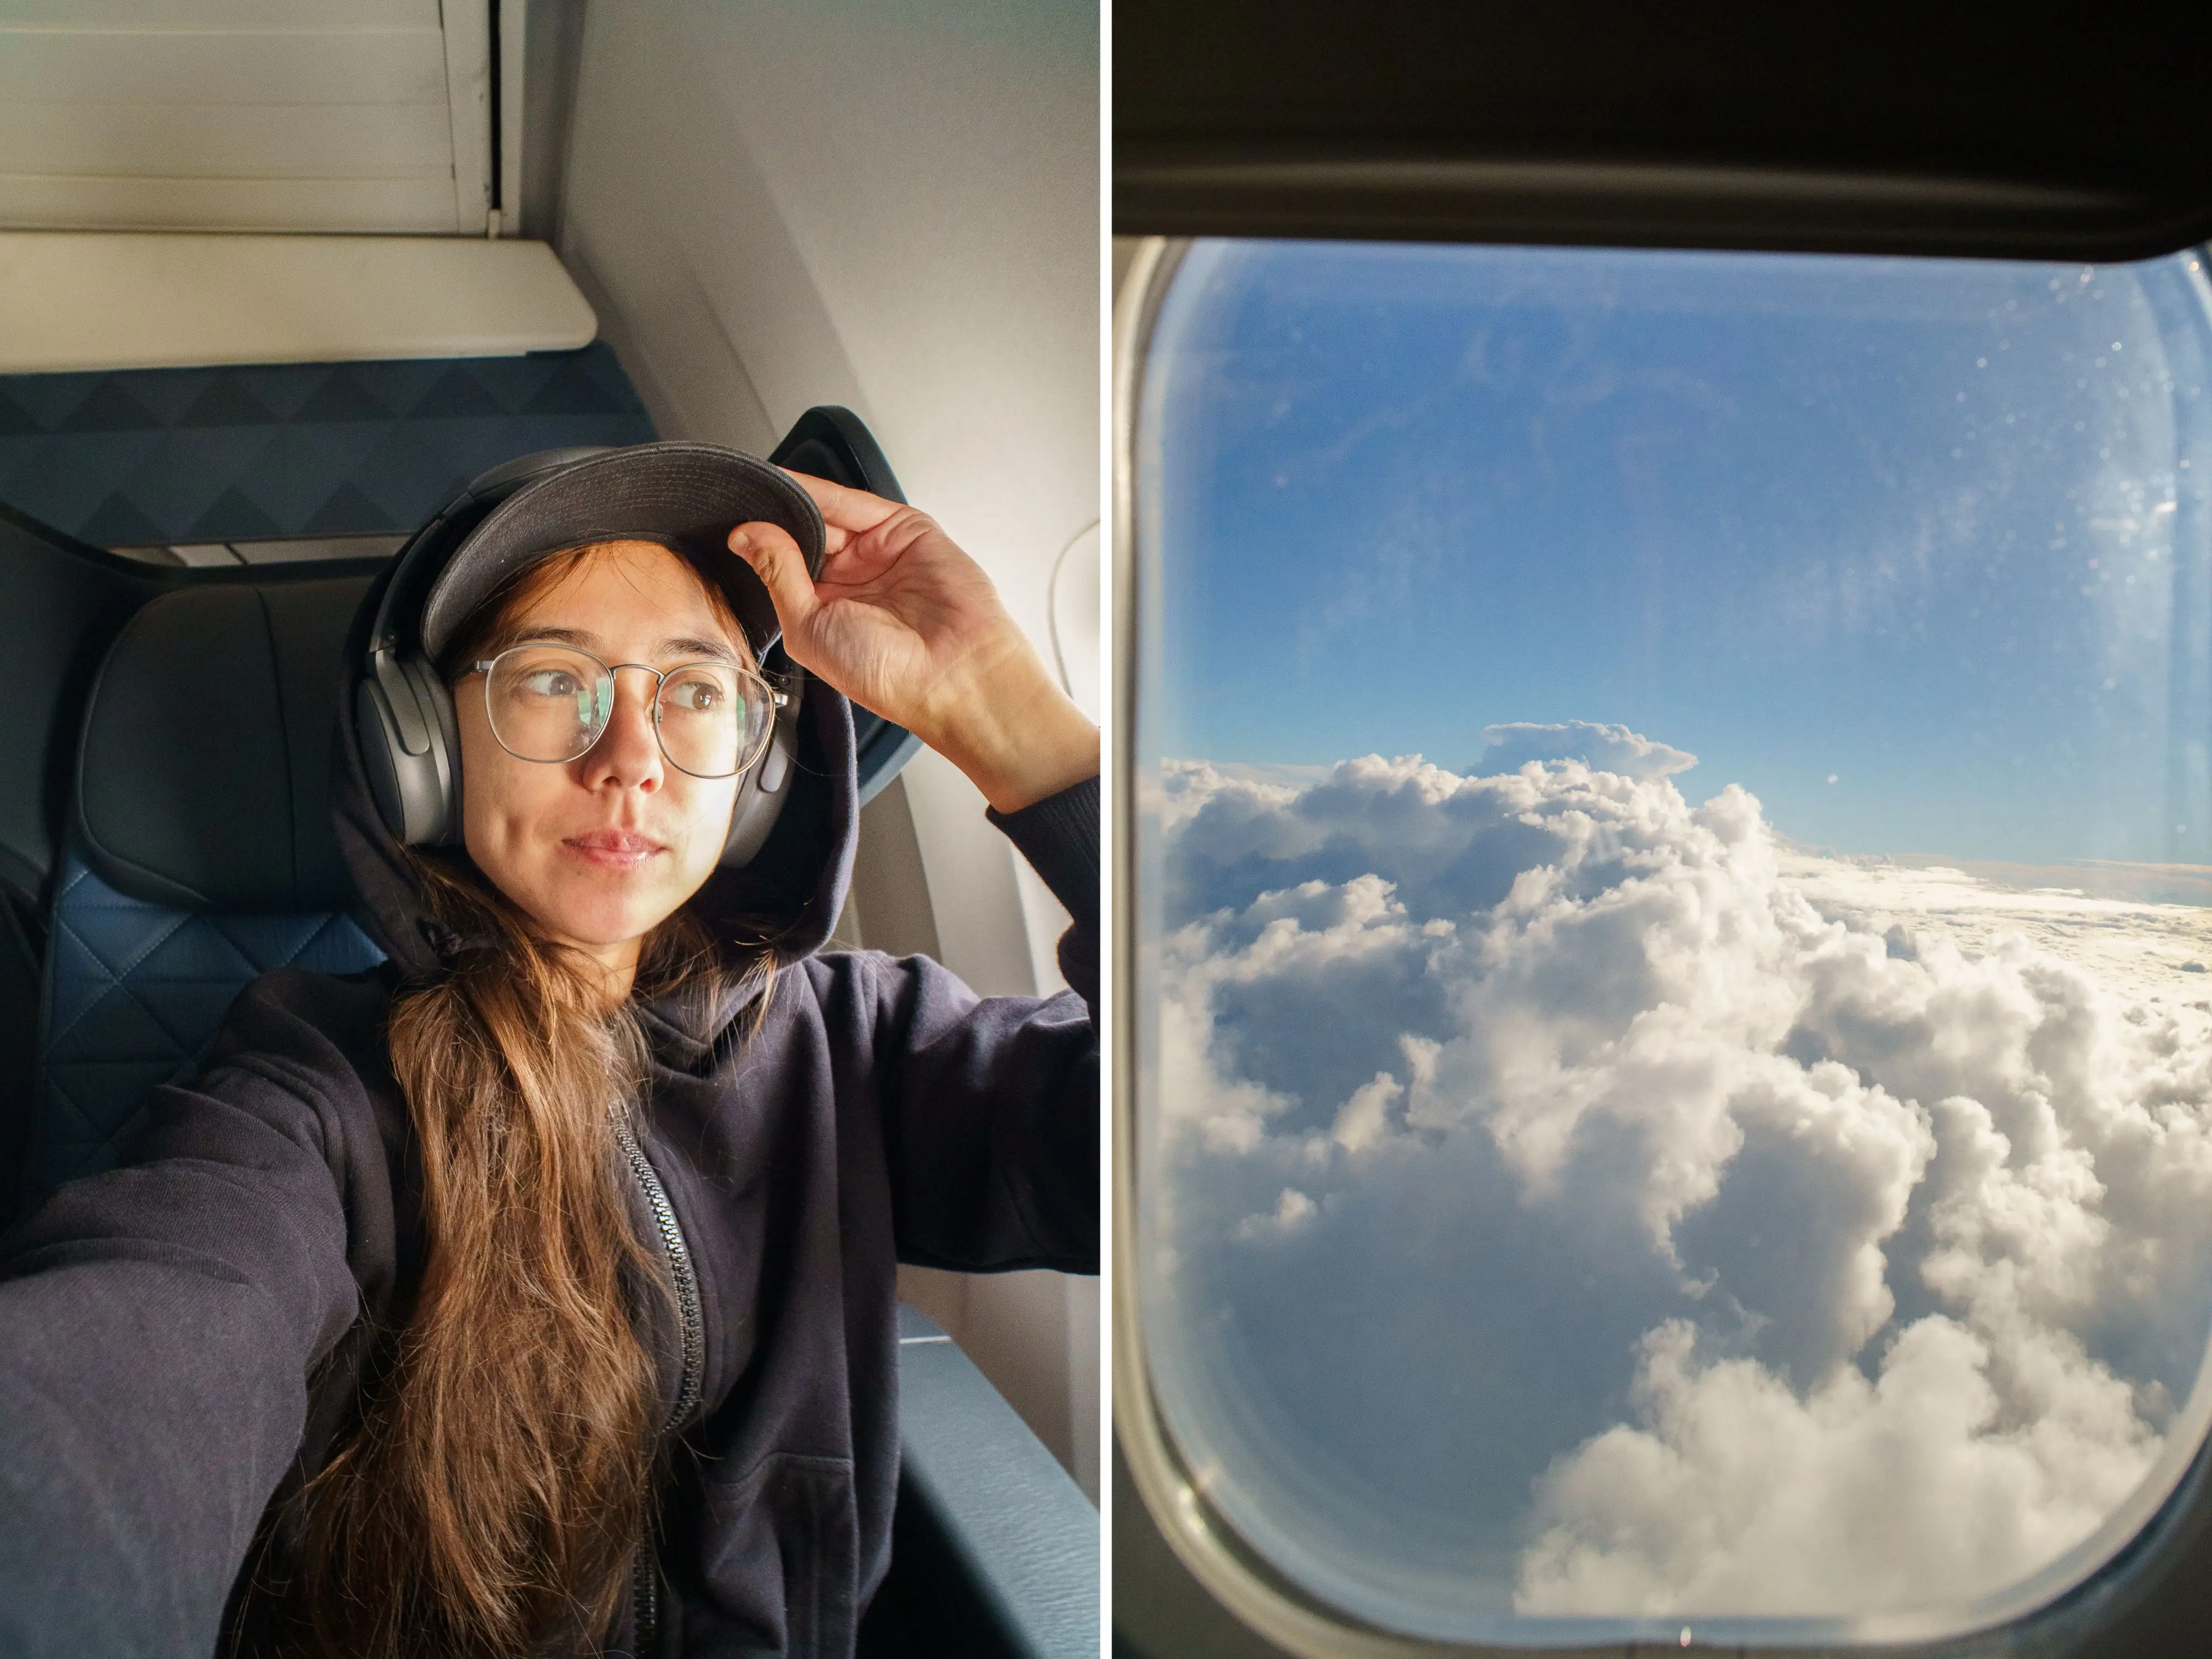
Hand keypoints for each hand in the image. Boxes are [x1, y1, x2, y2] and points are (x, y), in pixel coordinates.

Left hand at [727, 472, 1097, 813]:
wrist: (953, 674)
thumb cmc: (887, 673)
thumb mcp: (809, 626)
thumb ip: (778, 574)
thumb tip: (746, 535)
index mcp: (827, 610)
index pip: (784, 563)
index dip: (757, 542)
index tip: (723, 522)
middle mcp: (853, 580)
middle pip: (804, 532)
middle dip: (772, 516)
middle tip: (735, 500)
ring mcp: (879, 553)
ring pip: (827, 513)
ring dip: (793, 500)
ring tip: (758, 489)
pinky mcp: (907, 530)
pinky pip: (857, 503)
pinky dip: (822, 492)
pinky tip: (791, 486)